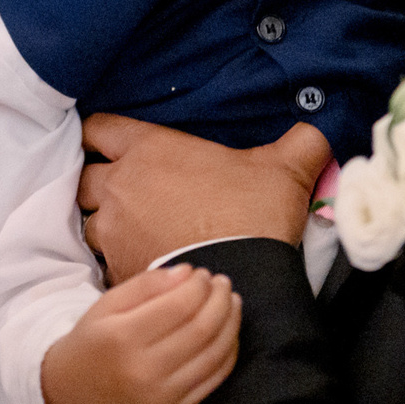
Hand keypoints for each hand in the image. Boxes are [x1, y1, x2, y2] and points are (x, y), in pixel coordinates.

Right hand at [40, 262, 241, 403]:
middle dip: (220, 300)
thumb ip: (147, 284)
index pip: (179, 306)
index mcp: (122, 338)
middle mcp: (144, 371)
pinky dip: (228, 352)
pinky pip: (214, 380)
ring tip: (232, 302)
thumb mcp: (107, 303)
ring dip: (231, 324)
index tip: (203, 273)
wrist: (75, 392)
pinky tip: (228, 332)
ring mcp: (161, 397)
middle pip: (202, 330)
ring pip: (214, 355)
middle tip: (223, 283)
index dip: (200, 286)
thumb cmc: (95, 340)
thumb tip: (189, 273)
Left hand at [76, 116, 328, 282]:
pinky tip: (138, 264)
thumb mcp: (285, 167)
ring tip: (129, 231)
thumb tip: (321, 125)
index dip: (100, 134)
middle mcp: (121, 185)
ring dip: (104, 223)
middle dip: (97, 181)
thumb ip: (299, 140)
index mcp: (148, 149)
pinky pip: (103, 262)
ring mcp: (114, 231)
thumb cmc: (255, 214)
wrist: (244, 278)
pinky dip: (116, 261)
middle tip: (123, 190)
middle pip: (83, 177)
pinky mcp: (119, 270)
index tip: (110, 142)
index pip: (98, 128)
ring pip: (89, 221)